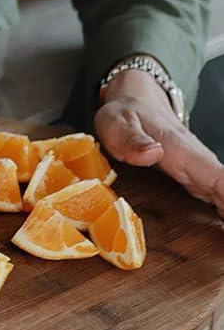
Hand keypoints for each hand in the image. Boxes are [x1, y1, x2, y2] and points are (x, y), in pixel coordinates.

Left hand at [95, 69, 223, 214]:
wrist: (135, 101)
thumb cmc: (125, 114)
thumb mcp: (117, 123)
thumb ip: (131, 139)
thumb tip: (153, 153)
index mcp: (184, 152)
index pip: (220, 178)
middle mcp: (198, 163)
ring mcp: (199, 172)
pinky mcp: (195, 178)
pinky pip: (217, 197)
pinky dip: (223, 211)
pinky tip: (221, 228)